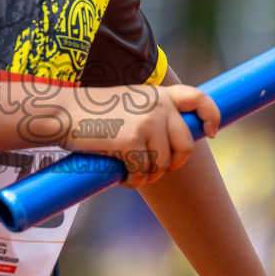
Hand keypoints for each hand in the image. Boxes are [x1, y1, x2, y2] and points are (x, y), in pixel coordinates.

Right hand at [57, 83, 218, 188]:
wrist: (63, 113)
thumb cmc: (93, 112)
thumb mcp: (130, 101)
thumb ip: (153, 111)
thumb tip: (173, 141)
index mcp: (159, 94)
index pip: (198, 99)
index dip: (210, 117)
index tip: (211, 133)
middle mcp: (157, 106)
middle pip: (185, 145)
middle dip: (173, 164)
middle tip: (155, 170)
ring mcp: (146, 123)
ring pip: (163, 165)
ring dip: (148, 176)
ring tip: (132, 173)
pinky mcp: (131, 142)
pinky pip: (142, 173)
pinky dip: (133, 182)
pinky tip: (122, 178)